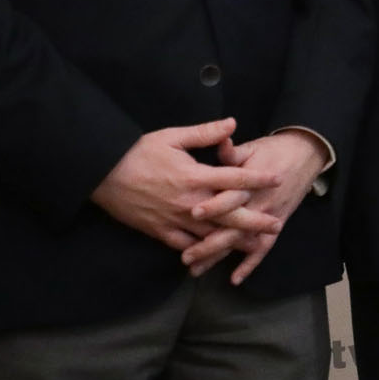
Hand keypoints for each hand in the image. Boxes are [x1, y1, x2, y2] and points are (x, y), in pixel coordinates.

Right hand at [89, 118, 282, 253]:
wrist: (101, 173)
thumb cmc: (137, 152)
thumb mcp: (172, 136)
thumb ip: (205, 133)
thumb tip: (233, 123)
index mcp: (194, 176)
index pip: (234, 178)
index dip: (258, 179)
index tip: (277, 180)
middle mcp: (188, 201)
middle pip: (229, 214)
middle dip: (255, 221)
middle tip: (276, 225)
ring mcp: (174, 219)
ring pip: (210, 235)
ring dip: (233, 240)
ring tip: (254, 244)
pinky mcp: (159, 231)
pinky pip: (184, 246)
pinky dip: (200, 252)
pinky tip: (213, 256)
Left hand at [181, 130, 331, 283]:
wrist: (306, 154)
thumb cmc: (274, 149)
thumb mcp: (252, 146)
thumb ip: (231, 151)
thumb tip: (218, 143)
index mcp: (251, 182)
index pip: (231, 196)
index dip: (214, 205)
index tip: (193, 214)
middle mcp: (259, 203)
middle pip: (234, 227)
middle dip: (210, 243)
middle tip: (186, 256)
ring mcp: (269, 216)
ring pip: (242, 241)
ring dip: (220, 256)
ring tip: (197, 269)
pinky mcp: (277, 223)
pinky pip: (263, 248)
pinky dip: (250, 264)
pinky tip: (234, 279)